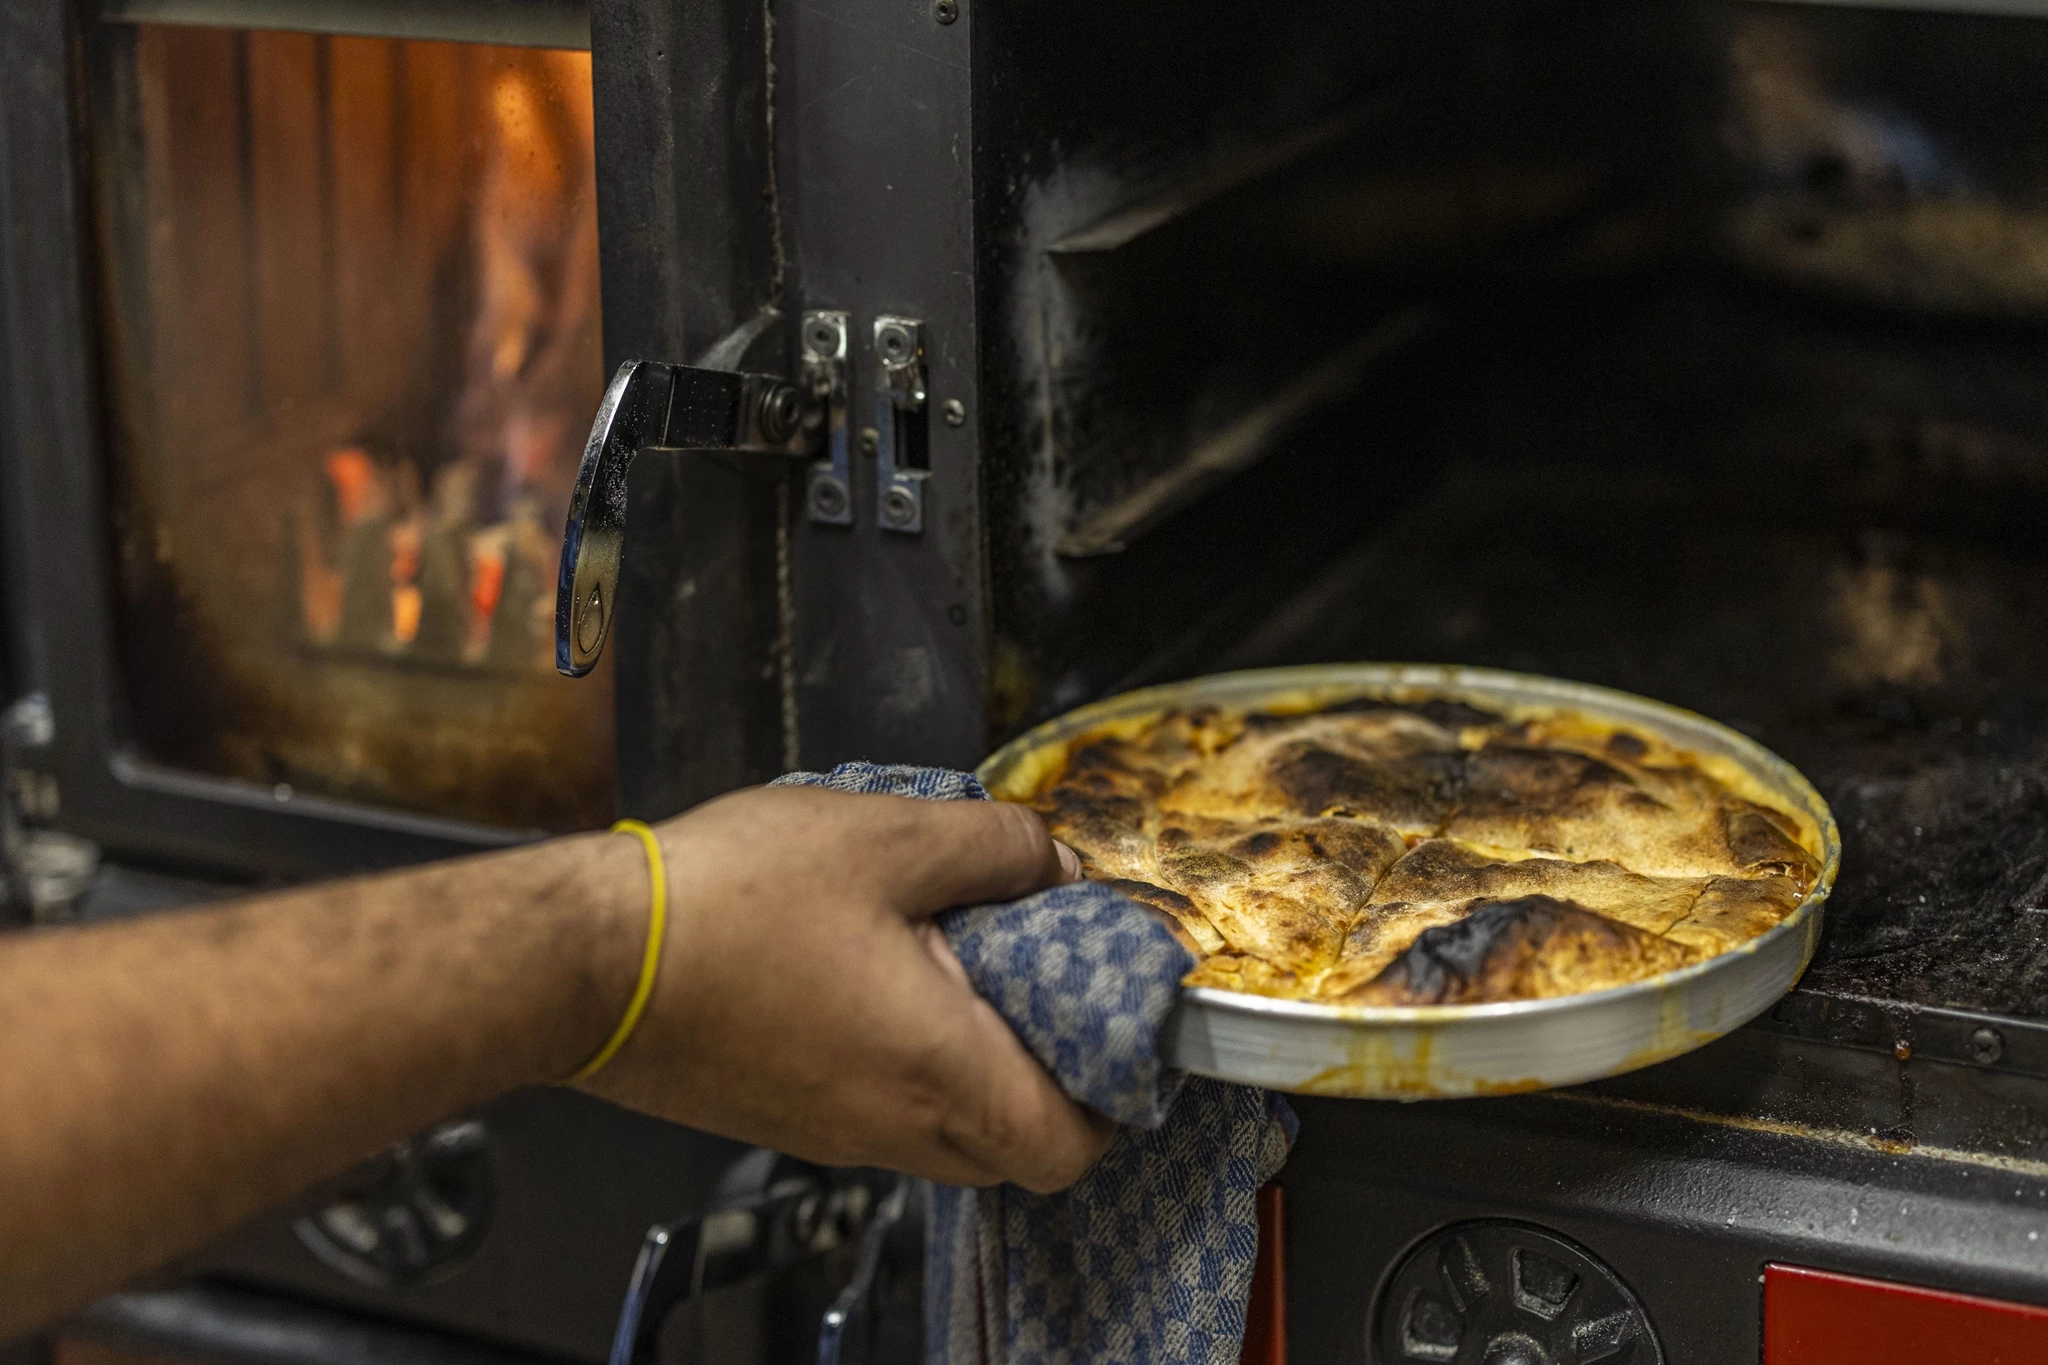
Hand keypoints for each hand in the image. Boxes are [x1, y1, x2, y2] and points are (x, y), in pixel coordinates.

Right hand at [576, 786, 1112, 1192]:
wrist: (586, 960)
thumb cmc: (722, 906)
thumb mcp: (888, 837)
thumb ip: (995, 846)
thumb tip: (1050, 862)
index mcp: (938, 1069)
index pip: (1070, 1144)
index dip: (1111, 1090)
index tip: (1107, 1016)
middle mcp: (891, 1125)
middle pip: (1014, 1144)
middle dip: (1045, 1070)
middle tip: (1032, 972)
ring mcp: (833, 1132)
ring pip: (946, 1129)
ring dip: (971, 1058)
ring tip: (946, 953)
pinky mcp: (787, 1116)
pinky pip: (881, 1110)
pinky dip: (906, 1059)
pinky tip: (874, 966)